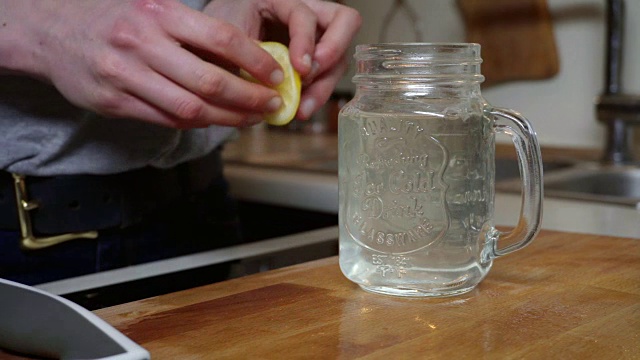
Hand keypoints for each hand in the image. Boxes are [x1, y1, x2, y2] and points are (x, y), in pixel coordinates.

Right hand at [0, 0, 293, 127]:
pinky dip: (198, 122)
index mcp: (159, 13)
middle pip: (210, 80)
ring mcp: (125, 75)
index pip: (221, 38)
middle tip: (272, 104)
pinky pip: (166, 119)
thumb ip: (191, 32)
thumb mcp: (152, 9)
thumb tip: (245, 59)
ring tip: (251, 118)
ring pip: (191, 107)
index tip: (277, 75)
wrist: (51, 31)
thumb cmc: (113, 19)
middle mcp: (143, 43)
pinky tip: (216, 121)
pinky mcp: (114, 102)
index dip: (256, 60)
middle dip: (250, 97)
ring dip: (229, 118)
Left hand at [204, 0, 361, 119]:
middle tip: (310, 77)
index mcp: (282, 0)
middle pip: (345, 22)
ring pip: (339, 57)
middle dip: (334, 51)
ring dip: (324, 85)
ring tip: (302, 108)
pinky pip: (326, 78)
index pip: (306, 14)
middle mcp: (307, 16)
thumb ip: (248, 54)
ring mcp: (315, 40)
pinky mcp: (313, 63)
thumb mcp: (226, 36)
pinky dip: (316, 96)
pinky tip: (299, 110)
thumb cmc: (218, 30)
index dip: (306, 41)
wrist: (210, 44)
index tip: (300, 69)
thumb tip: (271, 84)